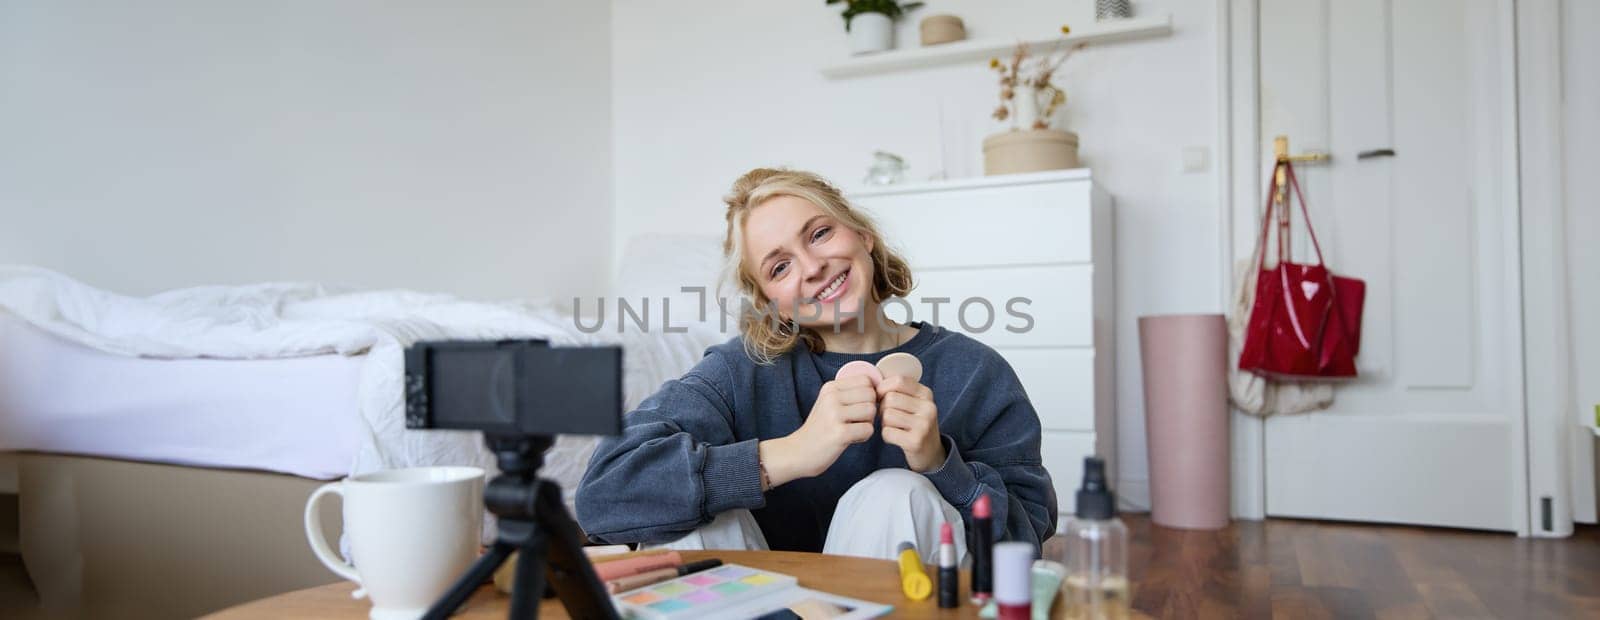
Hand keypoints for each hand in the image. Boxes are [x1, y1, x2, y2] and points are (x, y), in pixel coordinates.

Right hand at [760, 374, 877, 487]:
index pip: (865, 380)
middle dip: (869, 410)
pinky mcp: (840, 433)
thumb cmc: (820, 429)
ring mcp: (834, 414)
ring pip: (871, 411)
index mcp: (830, 388)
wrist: (798, 452)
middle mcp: (831, 397)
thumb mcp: (829, 403)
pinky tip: (850, 439)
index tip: (858, 407)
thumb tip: (880, 388)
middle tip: (856, 421)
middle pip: (871, 395)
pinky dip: (863, 437)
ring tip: (852, 430)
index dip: (869, 395)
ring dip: (867, 423)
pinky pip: (868, 429)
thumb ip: (849, 393)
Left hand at [876, 375, 945, 471]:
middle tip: (889, 417)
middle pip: (890, 398)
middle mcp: (928, 408)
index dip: (883, 388)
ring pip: (887, 415)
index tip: (881, 396)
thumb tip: (872, 383)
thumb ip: (898, 390)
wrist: (931, 453)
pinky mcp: (915, 441)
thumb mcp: (914, 403)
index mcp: (926, 394)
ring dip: (885, 423)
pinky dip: (887, 436)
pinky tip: (896, 438)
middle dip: (883, 408)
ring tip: (894, 427)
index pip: (898, 381)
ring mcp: (923, 425)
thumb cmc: (915, 424)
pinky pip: (887, 432)